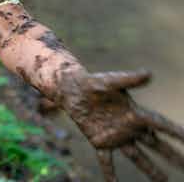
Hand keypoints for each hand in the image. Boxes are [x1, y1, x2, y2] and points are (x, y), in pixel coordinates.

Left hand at [59, 70, 183, 180]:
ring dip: (151, 169)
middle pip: (155, 144)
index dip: (175, 132)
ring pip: (137, 156)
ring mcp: (116, 136)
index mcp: (135, 113)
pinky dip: (110, 174)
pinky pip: (107, 161)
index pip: (160, 124)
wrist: (71, 89)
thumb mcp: (110, 81)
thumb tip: (149, 74)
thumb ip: (128, 80)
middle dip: (171, 156)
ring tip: (164, 181)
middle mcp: (129, 127)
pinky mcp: (100, 142)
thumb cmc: (92, 82)